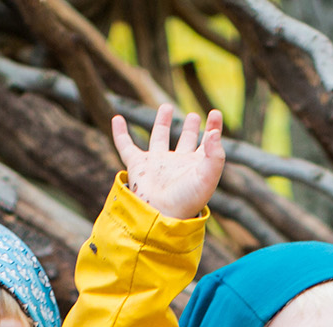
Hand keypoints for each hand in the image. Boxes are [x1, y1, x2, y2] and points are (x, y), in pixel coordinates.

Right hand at [113, 104, 222, 221]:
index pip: (207, 143)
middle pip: (184, 141)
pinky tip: (117, 118)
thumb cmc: (186, 200)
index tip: (215, 113)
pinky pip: (125, 145)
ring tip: (166, 107)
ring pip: (159, 138)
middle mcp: (177, 164)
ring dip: (162, 122)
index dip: (213, 128)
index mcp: (195, 166)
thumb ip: (216, 155)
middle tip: (193, 115)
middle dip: (189, 128)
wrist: (160, 214)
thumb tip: (213, 133)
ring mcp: (156, 163)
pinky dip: (120, 133)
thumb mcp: (207, 177)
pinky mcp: (137, 165)